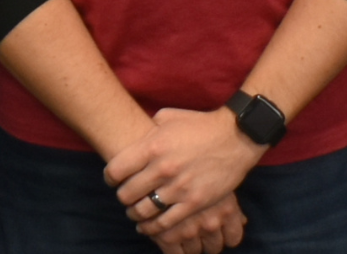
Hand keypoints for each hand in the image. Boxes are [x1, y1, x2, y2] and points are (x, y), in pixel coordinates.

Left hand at [105, 107, 261, 253]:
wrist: (236, 137)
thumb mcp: (169, 118)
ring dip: (135, 214)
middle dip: (123, 197)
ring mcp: (179, 188)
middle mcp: (162, 168)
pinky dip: (153, 228)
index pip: (116, 170)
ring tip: (135, 212)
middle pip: (127, 194)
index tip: (113, 179)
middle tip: (125, 196)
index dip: (110, 177)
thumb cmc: (200, 125)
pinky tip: (148, 226)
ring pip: (144, 211)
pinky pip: (166, 223)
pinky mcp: (194, 203)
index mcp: (152, 146)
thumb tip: (134, 138)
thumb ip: (148, 129)